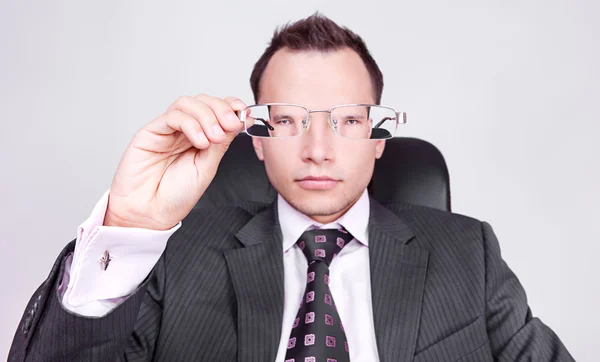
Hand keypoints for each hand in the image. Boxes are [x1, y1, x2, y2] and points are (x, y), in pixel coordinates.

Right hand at [103, 95, 245, 229]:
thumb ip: (221, 143)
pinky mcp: (150, 132)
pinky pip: (172, 116)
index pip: (215, 110)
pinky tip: (199, 142)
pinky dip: (190, 124)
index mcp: (200, 138)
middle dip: (221, 109)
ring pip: (187, 104)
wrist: (150, 214)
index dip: (230, 105)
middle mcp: (183, 131)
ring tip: (213, 139)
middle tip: (230, 125)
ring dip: (206, 116)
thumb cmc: (176, 196)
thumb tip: (238, 121)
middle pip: (203, 102)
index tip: (243, 111)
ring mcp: (167, 130)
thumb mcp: (208, 167)